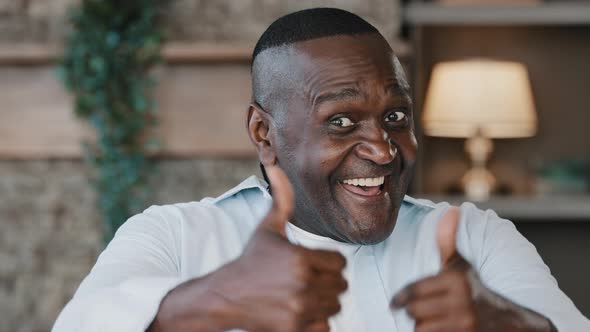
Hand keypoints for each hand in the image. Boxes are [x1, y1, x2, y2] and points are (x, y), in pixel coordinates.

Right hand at [208, 166, 346, 331]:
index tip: (309, 263)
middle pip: (340, 285)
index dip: (327, 262)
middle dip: (326, 282)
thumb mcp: (267, 228)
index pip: (340, 263)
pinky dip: (315, 322)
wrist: (226, 296)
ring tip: (300, 294)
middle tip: (304, 280)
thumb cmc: (251, 260)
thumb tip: (276, 165)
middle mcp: (303, 284)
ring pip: (334, 306)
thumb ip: (281, 199)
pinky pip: (325, 327)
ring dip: (322, 302)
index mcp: (301, 258)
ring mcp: (299, 310)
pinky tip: (298, 312)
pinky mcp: (294, 330)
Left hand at [391, 207, 556, 331]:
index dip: (400, 299)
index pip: (413, 291)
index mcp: (455, 280)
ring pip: (421, 329)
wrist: (509, 323)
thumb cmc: (475, 290)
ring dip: (422, 327)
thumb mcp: (462, 265)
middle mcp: (460, 302)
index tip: (394, 303)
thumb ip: (447, 241)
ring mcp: (463, 324)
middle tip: (420, 311)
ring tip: (433, 321)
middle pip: (415, 312)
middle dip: (414, 313)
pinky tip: (440, 329)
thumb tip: (450, 210)